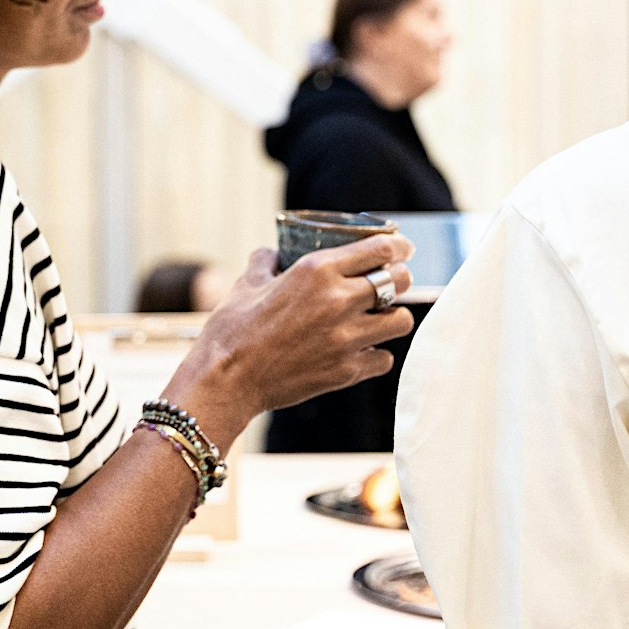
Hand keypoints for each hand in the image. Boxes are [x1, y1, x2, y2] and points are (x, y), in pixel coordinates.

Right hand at [164, 233, 414, 449]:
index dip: (400, 247)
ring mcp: (346, 338)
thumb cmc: (232, 329)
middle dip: (400, 278)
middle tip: (392, 282)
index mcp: (316, 270)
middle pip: (400, 281)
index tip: (403, 249)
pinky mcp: (346, 371)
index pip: (381, 250)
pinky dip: (376, 354)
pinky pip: (383, 358)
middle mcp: (338, 300)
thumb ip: (265, 262)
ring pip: (401, 321)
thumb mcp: (247, 284)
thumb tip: (271, 253)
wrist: (225, 380)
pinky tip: (361, 351)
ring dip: (393, 317)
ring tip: (378, 318)